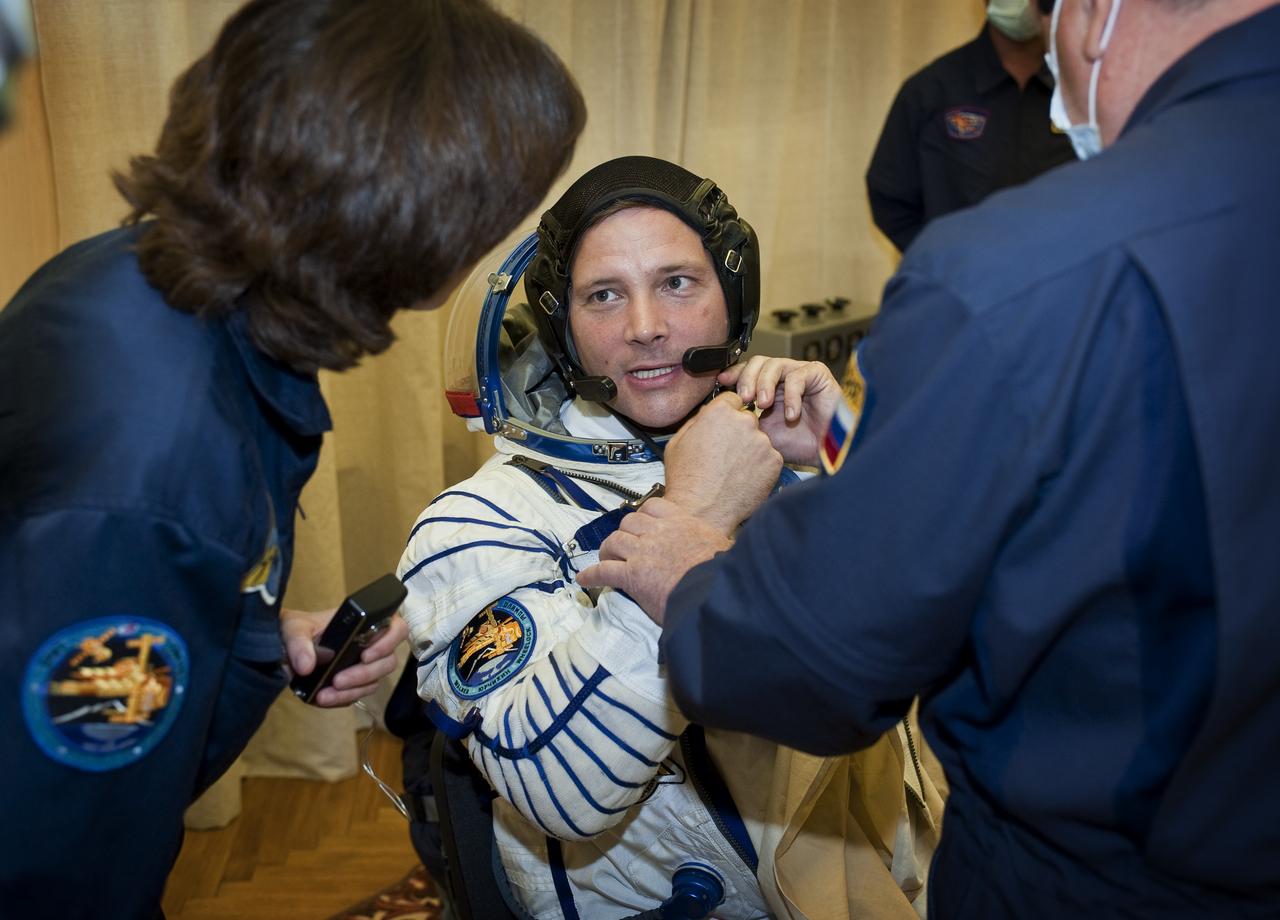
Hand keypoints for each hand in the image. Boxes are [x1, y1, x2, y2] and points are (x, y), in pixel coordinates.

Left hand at [280, 607, 407, 706]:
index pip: (396, 627)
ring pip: (375, 681)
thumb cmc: (295, 628)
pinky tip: (323, 698)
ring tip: (324, 695)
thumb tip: (306, 667)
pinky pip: (358, 695)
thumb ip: (298, 643)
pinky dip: (342, 699)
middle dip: (365, 674)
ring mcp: (364, 666)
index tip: (366, 654)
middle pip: (388, 661)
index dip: (389, 641)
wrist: (282, 647)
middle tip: (338, 680)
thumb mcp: (293, 627)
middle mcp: (371, 644)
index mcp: (365, 622)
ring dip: (353, 690)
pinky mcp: (354, 685)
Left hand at [578, 497, 729, 624]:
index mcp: (682, 522)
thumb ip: (711, 542)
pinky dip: (591, 575)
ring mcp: (643, 553)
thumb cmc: (725, 573)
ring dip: (607, 551)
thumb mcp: (724, 547)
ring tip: (606, 560)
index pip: (653, 507)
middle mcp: (658, 532)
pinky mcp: (632, 576)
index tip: (643, 525)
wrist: (717, 593)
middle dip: (624, 533)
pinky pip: (603, 571)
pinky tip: (584, 580)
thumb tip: (723, 548)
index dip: (643, 516)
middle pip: (629, 522)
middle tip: (624, 547)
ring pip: (614, 542)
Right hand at [663, 391, 782, 533]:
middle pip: (748, 419)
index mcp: (719, 412)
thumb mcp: (678, 442)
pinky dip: (761, 468)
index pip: (733, 399)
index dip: (728, 414)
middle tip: (727, 455)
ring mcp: (762, 442)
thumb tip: (707, 414)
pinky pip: (770, 458)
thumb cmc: (687, 480)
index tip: (725, 426)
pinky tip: (744, 479)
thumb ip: (697, 421)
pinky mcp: (774, 462)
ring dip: (751, 451)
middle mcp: (744, 422)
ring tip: (733, 471)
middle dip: (740, 433)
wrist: (702, 512)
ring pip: (760, 440)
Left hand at [719, 356, 841, 466]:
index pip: (748, 371)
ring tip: (763, 405)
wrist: (828, 454)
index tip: (722, 382)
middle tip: (744, 399)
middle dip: (747, 378)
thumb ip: (745, 418)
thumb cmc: (798, 445)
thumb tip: (721, 410)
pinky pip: (798, 376)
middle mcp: (783, 378)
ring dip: (765, 383)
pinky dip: (791, 395)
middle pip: (758, 362)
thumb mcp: (763, 433)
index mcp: (769, 387)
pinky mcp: (818, 375)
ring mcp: (801, 374)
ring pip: (775, 364)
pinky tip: (791, 415)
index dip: (735, 373)